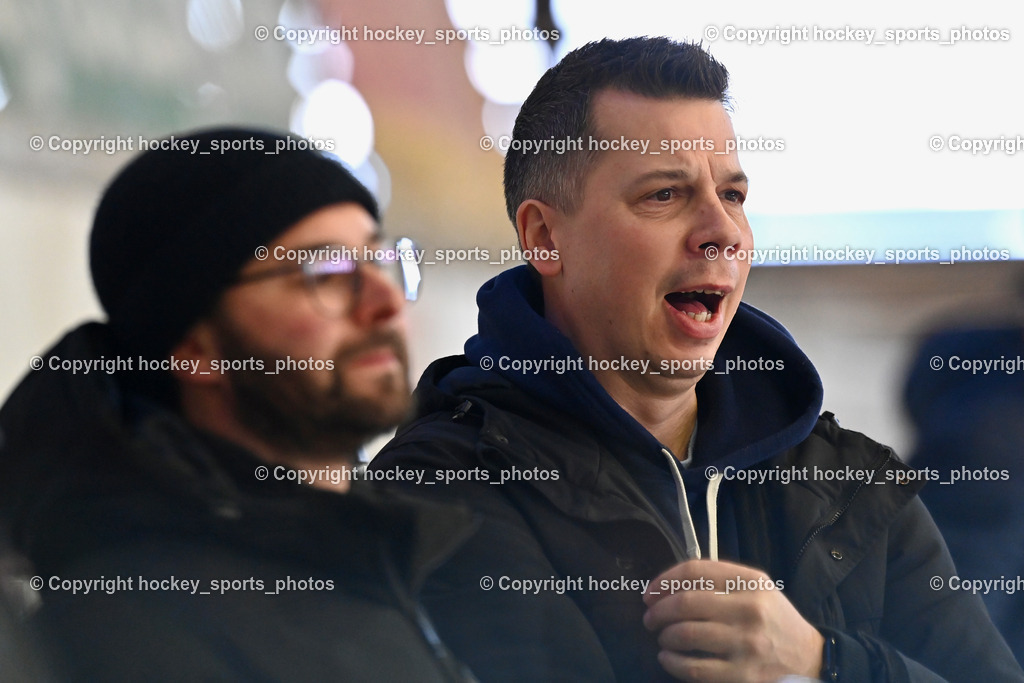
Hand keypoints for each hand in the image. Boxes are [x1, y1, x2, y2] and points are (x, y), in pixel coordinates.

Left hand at [642, 559, 823, 681]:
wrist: (811, 660)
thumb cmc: (774, 621)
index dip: (664, 580)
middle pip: (685, 603)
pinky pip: (694, 668)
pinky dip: (672, 663)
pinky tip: (668, 659)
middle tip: (650, 619)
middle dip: (658, 611)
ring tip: (663, 638)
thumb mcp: (758, 589)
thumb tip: (668, 584)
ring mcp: (747, 644)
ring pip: (686, 635)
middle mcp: (750, 610)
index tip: (650, 592)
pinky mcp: (743, 675)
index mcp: (752, 582)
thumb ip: (720, 580)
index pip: (695, 571)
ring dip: (664, 637)